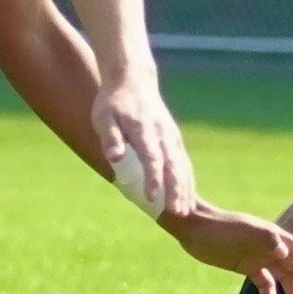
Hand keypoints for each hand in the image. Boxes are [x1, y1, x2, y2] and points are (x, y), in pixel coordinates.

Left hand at [93, 75, 195, 216]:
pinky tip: (188, 198)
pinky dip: (187, 180)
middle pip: (173, 165)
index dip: (153, 178)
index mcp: (143, 130)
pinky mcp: (174, 139)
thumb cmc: (113, 102)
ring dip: (185, 188)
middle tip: (177, 212)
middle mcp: (162, 134)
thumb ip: (110, 138)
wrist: (133, 80)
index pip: (151, 158)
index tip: (152, 198)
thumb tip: (115, 158)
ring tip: (186, 211)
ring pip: (182, 165)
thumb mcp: (104, 116)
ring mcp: (171, 137)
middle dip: (176, 189)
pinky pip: (184, 163)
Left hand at [163, 205, 292, 293]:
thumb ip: (265, 239)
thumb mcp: (242, 232)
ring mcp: (257, 257)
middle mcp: (269, 247)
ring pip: (282, 279)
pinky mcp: (244, 266)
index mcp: (273, 235)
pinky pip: (263, 283)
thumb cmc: (218, 227)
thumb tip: (285, 251)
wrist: (192, 227)